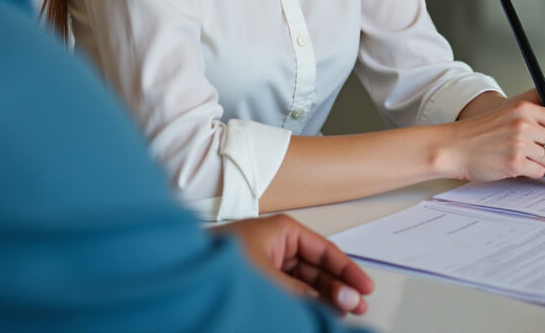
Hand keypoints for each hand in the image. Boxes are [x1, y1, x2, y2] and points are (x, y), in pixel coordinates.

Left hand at [216, 214, 373, 314]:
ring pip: (303, 282)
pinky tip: (318, 312)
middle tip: (356, 307)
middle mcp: (275, 243)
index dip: (348, 271)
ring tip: (342, 314)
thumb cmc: (218, 264)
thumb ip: (307, 294)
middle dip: (337, 288)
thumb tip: (341, 302)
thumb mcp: (271, 278)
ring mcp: (265, 261)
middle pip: (316, 268)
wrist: (179, 275)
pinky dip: (304, 302)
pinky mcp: (255, 279)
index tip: (365, 289)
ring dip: (323, 298)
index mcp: (281, 230)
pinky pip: (288, 290)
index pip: (324, 250)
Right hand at [445, 95, 544, 183]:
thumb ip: (534, 124)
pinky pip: (538, 172)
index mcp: (525, 109)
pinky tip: (518, 169)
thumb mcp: (508, 118)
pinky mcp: (514, 161)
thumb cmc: (479, 135)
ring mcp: (519, 142)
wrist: (453, 147)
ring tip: (528, 164)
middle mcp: (524, 123)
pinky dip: (534, 174)